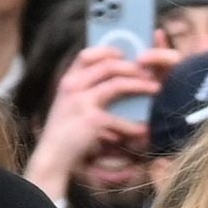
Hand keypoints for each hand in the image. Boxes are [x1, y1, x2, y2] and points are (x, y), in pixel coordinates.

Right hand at [22, 46, 162, 203]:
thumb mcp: (66, 104)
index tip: (123, 54)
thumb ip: (81, 90)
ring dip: (140, 85)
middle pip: (108, 66)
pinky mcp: (92, 120)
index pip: (86, 55)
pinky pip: (119, 119)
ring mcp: (82, 102)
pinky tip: (143, 129)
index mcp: (67, 80)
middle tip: (147, 73)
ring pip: (117, 84)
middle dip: (132, 67)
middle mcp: (73, 86)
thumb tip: (109, 82)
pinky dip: (133, 125)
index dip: (107, 51)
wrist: (52, 156)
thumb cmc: (62, 132)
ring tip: (155, 89)